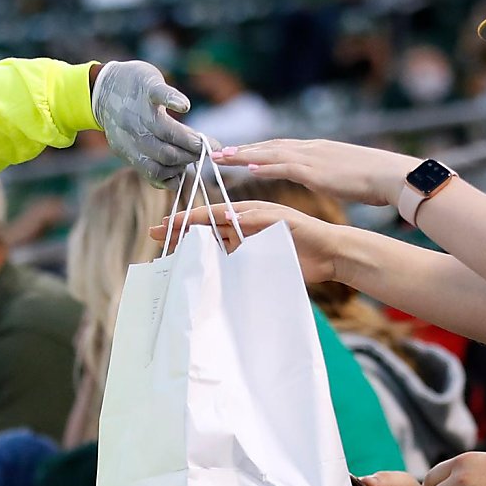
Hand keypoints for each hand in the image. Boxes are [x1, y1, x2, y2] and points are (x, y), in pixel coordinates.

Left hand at [91, 60, 201, 187]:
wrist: (103, 85)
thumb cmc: (128, 117)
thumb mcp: (131, 144)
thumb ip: (151, 163)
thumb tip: (177, 183)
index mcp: (128, 149)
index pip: (155, 172)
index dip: (177, 173)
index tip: (192, 168)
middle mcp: (133, 131)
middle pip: (166, 154)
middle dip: (188, 157)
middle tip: (203, 154)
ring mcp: (141, 109)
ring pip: (167, 132)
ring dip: (189, 141)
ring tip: (203, 143)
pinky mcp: (148, 86)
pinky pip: (161, 94)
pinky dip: (174, 100)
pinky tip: (184, 106)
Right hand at [150, 199, 350, 286]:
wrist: (329, 253)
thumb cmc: (306, 233)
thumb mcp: (279, 221)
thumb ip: (252, 219)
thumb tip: (223, 217)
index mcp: (247, 212)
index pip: (210, 214)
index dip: (186, 219)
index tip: (166, 224)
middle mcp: (244, 227)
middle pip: (206, 229)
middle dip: (181, 233)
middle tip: (156, 239)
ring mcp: (248, 244)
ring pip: (214, 245)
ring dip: (193, 250)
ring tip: (171, 257)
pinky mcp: (255, 260)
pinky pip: (228, 261)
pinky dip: (212, 264)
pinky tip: (199, 273)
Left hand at [212, 138, 419, 207]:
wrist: (390, 175)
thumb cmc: (374, 179)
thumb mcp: (344, 174)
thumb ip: (328, 174)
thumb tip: (321, 178)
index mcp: (317, 150)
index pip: (281, 147)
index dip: (258, 149)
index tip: (239, 152)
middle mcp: (311, 148)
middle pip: (269, 146)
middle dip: (243, 149)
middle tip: (217, 151)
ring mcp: (312, 157)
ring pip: (270, 153)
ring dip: (244, 155)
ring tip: (222, 158)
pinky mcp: (315, 171)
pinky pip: (283, 167)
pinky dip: (264, 167)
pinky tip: (247, 169)